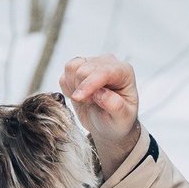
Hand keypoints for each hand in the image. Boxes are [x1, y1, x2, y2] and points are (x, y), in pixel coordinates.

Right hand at [59, 54, 141, 171]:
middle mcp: (108, 62)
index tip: (80, 98)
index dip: (90, 83)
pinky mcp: (79, 69)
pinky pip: (65, 73)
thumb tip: (103, 95)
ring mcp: (93, 64)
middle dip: (81, 88)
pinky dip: (68, 86)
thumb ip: (114, 106)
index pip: (103, 70)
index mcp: (123, 72)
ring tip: (84, 101)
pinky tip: (79, 98)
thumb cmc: (119, 122)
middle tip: (87, 105)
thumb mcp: (121, 119)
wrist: (108, 125)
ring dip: (73, 86)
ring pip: (72, 66)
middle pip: (84, 66)